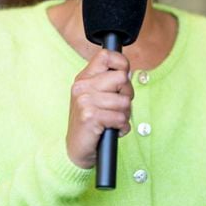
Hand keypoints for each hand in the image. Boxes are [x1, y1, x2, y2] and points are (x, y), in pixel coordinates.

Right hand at [67, 49, 133, 168]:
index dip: (122, 63)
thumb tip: (129, 72)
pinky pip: (120, 118)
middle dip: (127, 94)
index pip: (105, 56)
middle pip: (121, 78)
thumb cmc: (91, 124)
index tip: (123, 77)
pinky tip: (113, 130)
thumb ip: (109, 83)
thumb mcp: (96, 98)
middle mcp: (82, 87)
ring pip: (124, 101)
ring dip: (125, 115)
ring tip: (113, 121)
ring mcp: (84, 101)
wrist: (76, 149)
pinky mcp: (89, 117)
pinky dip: (122, 127)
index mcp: (84, 79)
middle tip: (118, 107)